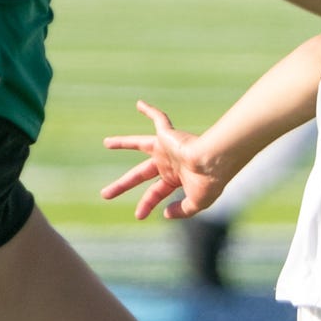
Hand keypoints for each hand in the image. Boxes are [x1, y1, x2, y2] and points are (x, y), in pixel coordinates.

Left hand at [101, 101, 223, 219]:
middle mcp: (170, 163)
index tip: (138, 216)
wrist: (215, 161)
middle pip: (140, 174)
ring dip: (124, 143)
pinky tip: (139, 104)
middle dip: (122, 185)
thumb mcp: (196, 204)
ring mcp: (168, 148)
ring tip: (106, 143)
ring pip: (140, 144)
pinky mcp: (168, 135)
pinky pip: (159, 120)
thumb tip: (165, 213)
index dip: (146, 205)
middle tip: (105, 194)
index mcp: (177, 179)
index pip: (155, 193)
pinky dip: (150, 111)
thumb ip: (182, 210)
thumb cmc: (209, 182)